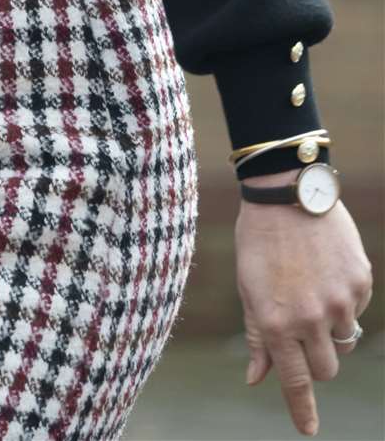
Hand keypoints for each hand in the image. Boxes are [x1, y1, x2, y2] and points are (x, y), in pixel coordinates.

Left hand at [236, 174, 373, 436]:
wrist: (287, 190)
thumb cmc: (259, 238)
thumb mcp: (247, 286)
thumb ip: (256, 335)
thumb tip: (255, 378)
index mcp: (275, 321)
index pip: (294, 380)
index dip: (302, 409)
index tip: (308, 430)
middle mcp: (310, 317)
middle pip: (326, 369)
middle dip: (316, 360)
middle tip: (303, 330)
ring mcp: (339, 301)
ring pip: (345, 342)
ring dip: (331, 330)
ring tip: (312, 291)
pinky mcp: (360, 282)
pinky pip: (356, 309)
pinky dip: (343, 299)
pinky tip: (325, 269)